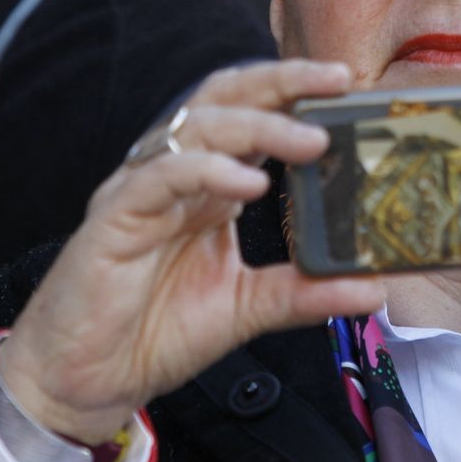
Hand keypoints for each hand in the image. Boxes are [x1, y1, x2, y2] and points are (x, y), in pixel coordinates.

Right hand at [0, 60, 385, 442]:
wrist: (87, 381)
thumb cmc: (156, 332)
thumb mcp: (249, 308)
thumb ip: (306, 293)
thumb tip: (373, 290)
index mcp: (210, 183)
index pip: (253, 113)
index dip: (295, 91)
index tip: (348, 84)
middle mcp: (177, 173)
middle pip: (225, 98)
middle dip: (281, 81)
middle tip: (335, 80)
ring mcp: (142, 189)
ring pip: (197, 128)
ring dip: (258, 126)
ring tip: (310, 141)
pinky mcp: (113, 217)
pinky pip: (159, 176)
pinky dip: (206, 171)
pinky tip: (248, 183)